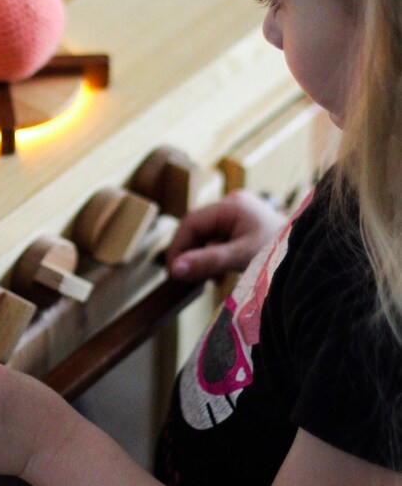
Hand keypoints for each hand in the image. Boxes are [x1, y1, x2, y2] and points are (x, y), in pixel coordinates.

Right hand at [165, 190, 284, 282]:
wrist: (313, 258)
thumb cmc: (280, 254)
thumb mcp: (240, 257)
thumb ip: (207, 261)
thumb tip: (174, 269)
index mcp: (231, 205)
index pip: (191, 222)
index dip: (178, 247)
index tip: (173, 271)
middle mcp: (233, 205)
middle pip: (198, 229)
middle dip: (192, 254)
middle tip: (187, 279)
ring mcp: (240, 215)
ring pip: (208, 236)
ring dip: (204, 258)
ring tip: (208, 279)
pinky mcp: (245, 228)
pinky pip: (220, 241)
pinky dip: (216, 258)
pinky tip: (221, 275)